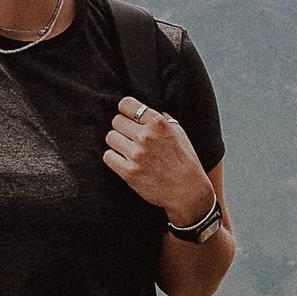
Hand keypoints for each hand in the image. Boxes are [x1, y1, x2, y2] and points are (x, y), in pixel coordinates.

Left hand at [102, 95, 211, 225]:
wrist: (188, 191)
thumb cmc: (185, 160)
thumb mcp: (179, 133)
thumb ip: (162, 119)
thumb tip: (144, 110)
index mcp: (158, 123)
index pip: (126, 104)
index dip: (125, 110)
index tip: (128, 117)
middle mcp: (146, 136)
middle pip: (116, 121)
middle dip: (122, 128)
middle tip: (130, 137)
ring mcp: (137, 155)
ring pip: (110, 137)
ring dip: (117, 143)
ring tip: (127, 149)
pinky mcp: (129, 172)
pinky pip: (108, 156)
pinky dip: (114, 158)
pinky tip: (124, 160)